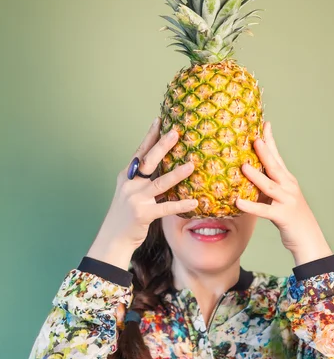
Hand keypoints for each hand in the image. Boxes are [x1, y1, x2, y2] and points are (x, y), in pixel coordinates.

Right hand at [95, 118, 197, 249]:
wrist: (113, 238)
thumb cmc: (125, 214)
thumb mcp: (129, 192)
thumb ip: (142, 178)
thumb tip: (161, 164)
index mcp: (127, 176)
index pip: (140, 152)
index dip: (149, 136)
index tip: (159, 120)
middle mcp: (130, 184)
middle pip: (148, 161)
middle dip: (162, 146)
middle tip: (176, 132)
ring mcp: (135, 199)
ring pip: (159, 183)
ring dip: (177, 174)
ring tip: (192, 165)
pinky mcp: (143, 214)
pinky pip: (165, 207)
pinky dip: (180, 204)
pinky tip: (194, 202)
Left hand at [236, 121, 332, 261]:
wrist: (309, 239)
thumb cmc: (292, 218)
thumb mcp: (280, 197)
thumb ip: (268, 185)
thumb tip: (249, 174)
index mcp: (287, 180)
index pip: (278, 157)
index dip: (271, 141)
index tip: (265, 124)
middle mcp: (289, 187)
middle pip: (275, 166)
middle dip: (265, 152)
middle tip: (254, 138)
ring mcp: (287, 201)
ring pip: (269, 186)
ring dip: (256, 176)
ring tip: (243, 166)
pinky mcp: (283, 216)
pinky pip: (264, 210)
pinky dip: (251, 206)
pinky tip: (239, 202)